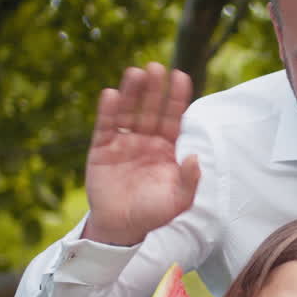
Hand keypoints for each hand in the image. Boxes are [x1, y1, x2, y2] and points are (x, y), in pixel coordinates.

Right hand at [82, 64, 201, 245]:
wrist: (121, 228)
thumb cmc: (153, 214)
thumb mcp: (178, 201)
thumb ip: (189, 180)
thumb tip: (195, 157)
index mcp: (166, 149)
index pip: (174, 117)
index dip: (177, 98)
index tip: (181, 76)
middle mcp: (146, 141)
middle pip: (151, 109)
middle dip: (154, 89)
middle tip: (156, 67)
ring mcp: (123, 143)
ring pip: (128, 112)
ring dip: (131, 93)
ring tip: (135, 73)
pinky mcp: (102, 149)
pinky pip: (106, 126)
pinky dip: (108, 111)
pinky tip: (111, 94)